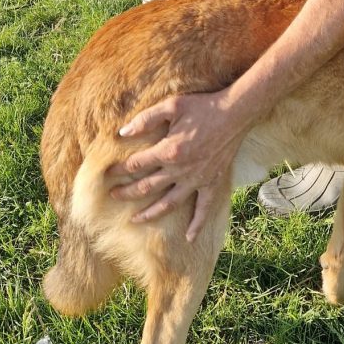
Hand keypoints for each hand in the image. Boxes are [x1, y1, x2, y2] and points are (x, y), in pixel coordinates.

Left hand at [107, 91, 246, 241]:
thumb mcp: (172, 105)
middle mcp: (180, 170)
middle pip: (147, 187)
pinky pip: (204, 209)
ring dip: (150, 214)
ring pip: (169, 204)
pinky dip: (197, 224)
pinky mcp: (212, 183)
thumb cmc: (203, 107)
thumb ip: (146, 119)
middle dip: (126, 193)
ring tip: (135, 220)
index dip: (119, 168)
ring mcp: (197, 180)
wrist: (235, 113)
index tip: (108, 171)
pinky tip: (189, 238)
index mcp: (168, 151)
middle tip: (113, 195)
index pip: (136, 164)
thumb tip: (122, 132)